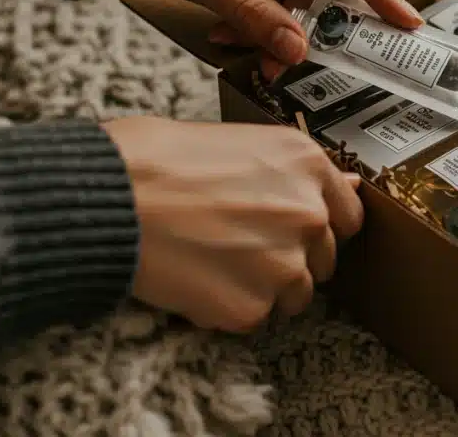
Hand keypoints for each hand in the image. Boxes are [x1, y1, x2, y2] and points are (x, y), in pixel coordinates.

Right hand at [102, 116, 363, 331]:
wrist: (108, 198)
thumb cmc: (155, 159)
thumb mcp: (237, 139)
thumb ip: (292, 169)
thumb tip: (341, 183)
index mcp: (307, 164)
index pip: (349, 214)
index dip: (322, 225)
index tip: (298, 231)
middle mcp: (308, 214)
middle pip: (324, 258)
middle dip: (290, 257)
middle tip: (240, 245)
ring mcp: (284, 265)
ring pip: (295, 294)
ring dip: (263, 286)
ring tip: (213, 262)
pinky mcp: (252, 307)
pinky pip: (254, 317)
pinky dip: (228, 307)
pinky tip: (195, 279)